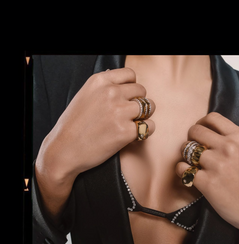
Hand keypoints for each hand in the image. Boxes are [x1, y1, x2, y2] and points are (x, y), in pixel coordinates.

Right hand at [35, 68, 155, 221]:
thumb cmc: (74, 126)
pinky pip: (149, 126)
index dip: (132, 87)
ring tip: (133, 124)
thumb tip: (119, 80)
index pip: (130, 75)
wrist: (65, 149)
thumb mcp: (84, 96)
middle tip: (130, 114)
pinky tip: (133, 136)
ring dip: (144, 116)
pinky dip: (145, 132)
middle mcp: (111, 93)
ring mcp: (120, 112)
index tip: (128, 97)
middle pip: (142, 91)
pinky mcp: (126, 131)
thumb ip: (103, 88)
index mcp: (100, 81)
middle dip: (140, 102)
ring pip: (149, 107)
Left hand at [175, 112, 238, 227]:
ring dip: (186, 156)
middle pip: (195, 131)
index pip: (213, 119)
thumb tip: (222, 133)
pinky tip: (189, 176)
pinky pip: (182, 169)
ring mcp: (215, 165)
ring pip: (186, 149)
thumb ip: (238, 142)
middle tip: (193, 149)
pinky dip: (181, 172)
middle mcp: (227, 148)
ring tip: (192, 164)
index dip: (202, 124)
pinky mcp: (205, 182)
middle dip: (191, 138)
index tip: (200, 131)